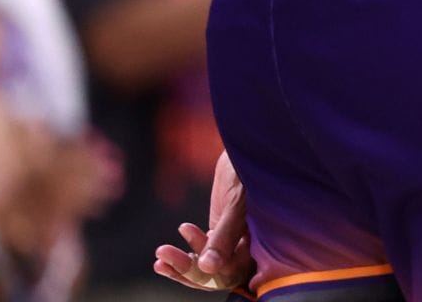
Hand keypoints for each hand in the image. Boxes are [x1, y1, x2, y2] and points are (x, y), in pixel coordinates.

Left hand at [152, 151, 252, 290]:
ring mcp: (233, 240)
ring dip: (182, 262)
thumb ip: (225, 236)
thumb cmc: (249, 171)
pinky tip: (180, 232)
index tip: (188, 262)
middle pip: (216, 274)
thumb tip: (208, 269)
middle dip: (187, 270)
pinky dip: (187, 248)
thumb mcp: (237, 203)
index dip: (208, 275)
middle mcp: (248, 247)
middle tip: (162, 259)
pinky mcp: (221, 230)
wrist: (247, 147)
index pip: (232, 274)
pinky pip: (203, 250)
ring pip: (206, 265)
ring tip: (160, 255)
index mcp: (260, 245)